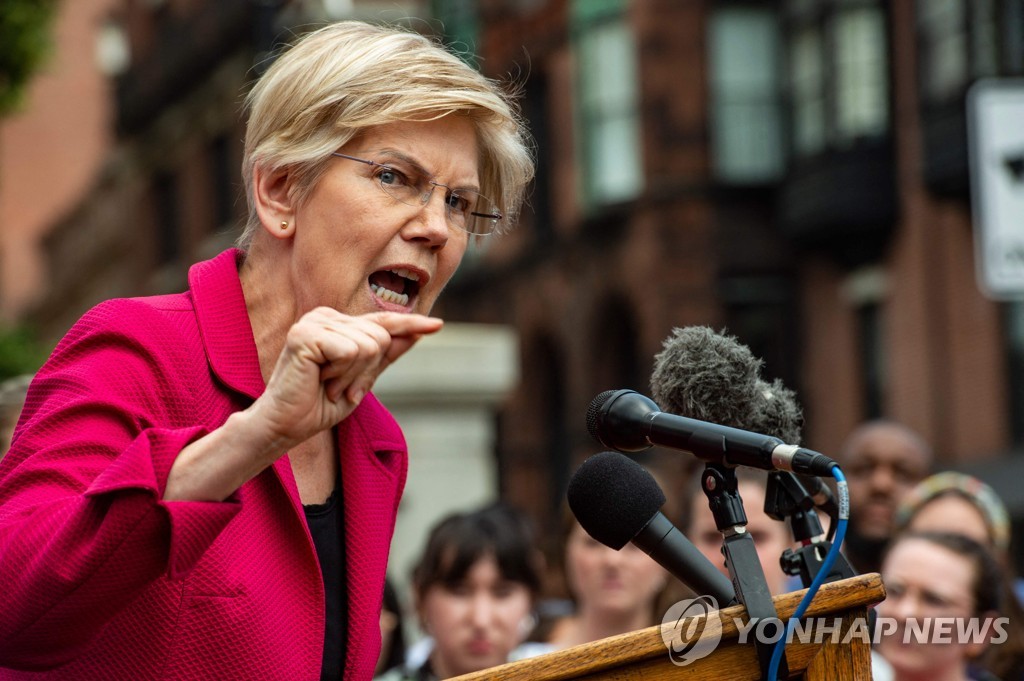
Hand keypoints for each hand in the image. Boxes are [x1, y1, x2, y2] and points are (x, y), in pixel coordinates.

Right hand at [252, 308, 442, 451]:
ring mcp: (314, 322)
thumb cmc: (320, 404)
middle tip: (339, 387)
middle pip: (381, 337)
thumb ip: (386, 355)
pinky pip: (351, 351)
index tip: (438, 325)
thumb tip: (418, 333)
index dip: (412, 325)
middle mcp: (326, 316)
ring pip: (369, 345)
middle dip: (367, 372)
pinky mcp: (305, 334)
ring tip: (327, 384)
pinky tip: (319, 380)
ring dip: (352, 376)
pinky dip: (341, 374)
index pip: (383, 322)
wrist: (286, 425)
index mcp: (338, 324)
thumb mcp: (362, 379)